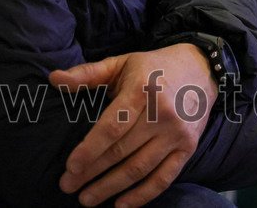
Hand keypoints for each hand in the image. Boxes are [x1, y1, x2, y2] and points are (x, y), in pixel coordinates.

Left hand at [49, 44, 217, 206]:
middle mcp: (161, 113)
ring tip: (87, 199)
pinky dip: (143, 195)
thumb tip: (54, 79)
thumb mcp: (122, 63)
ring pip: (139, 168)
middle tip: (68, 186)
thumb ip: (88, 73)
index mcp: (142, 90)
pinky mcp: (188, 146)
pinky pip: (164, 177)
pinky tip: (121, 204)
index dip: (89, 150)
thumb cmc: (154, 68)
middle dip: (91, 173)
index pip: (112, 127)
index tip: (70, 167)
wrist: (202, 69)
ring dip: (110, 188)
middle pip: (121, 151)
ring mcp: (176, 132)